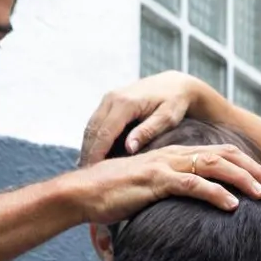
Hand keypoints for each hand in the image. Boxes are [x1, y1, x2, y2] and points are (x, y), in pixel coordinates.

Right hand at [67, 143, 260, 224]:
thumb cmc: (110, 198)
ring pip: (214, 167)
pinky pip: (192, 185)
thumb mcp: (146, 195)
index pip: (216, 154)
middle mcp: (172, 156)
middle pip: (223, 156)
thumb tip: (181, 217)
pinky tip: (233, 205)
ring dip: (242, 179)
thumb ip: (166, 198)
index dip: (244, 166)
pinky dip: (216, 194)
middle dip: (253, 170)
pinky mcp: (155, 182)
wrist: (82, 194)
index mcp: (172, 157)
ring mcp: (164, 167)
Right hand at [80, 71, 213, 167]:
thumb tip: (129, 148)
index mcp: (126, 103)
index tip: (94, 173)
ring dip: (87, 147)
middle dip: (88, 153)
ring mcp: (108, 98)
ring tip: (87, 168)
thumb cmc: (174, 103)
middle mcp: (112, 97)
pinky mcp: (109, 101)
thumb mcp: (166, 118)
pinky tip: (93, 154)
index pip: (105, 132)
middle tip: (86, 176)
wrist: (174, 84)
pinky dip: (92, 139)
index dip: (97, 154)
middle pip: (93, 130)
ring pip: (91, 126)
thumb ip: (147, 132)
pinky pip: (96, 122)